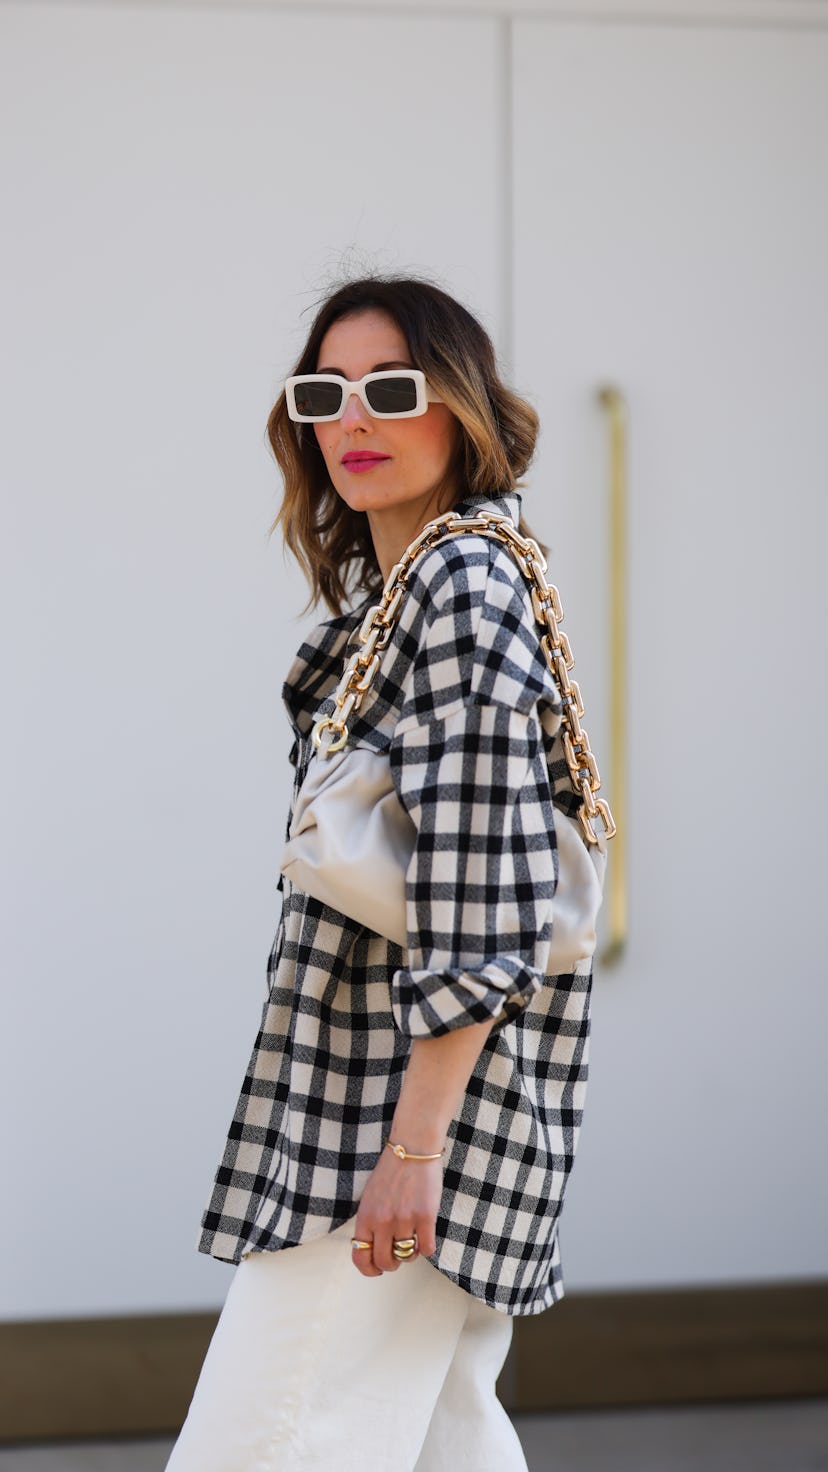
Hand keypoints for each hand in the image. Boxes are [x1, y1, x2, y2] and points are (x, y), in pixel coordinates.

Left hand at [351, 1147, 442, 1276]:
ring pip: (407, 1256)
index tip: (377, 1270)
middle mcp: (382, 1222)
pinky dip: (426, 1247)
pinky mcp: (425, 1217)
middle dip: (392, 1263)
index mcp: (365, 1217)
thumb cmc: (391, 1171)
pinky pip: (427, 1249)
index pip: (360, 1257)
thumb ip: (370, 1223)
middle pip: (386, 1262)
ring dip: (410, 1252)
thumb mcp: (370, 1197)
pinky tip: (425, 1234)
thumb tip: (373, 1250)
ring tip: (412, 1237)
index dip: (369, 1270)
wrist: (413, 1147)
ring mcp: (404, 1220)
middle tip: (398, 1254)